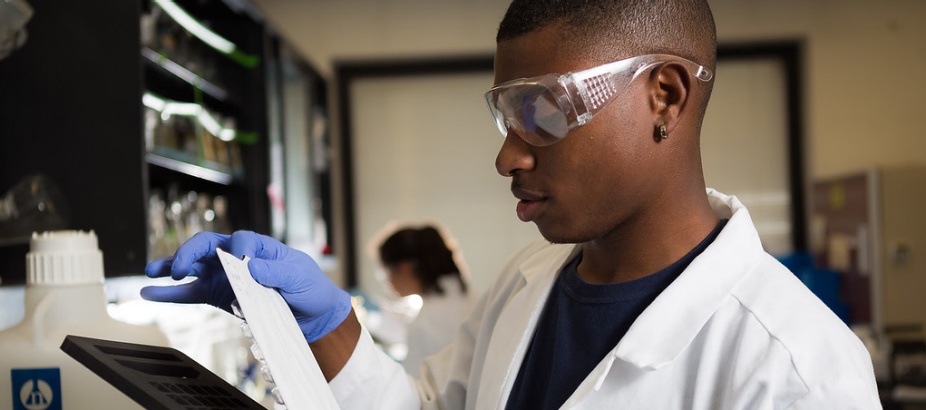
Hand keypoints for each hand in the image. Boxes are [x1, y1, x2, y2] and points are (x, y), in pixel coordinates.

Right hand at [141, 231, 351, 342]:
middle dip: (189, 253)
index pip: (240, 239)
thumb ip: (276, 271)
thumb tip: (250, 265)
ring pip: (193, 267)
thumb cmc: (310, 288)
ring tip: (150, 272)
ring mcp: (225, 277)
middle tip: (179, 268)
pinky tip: (149, 292)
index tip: (243, 263)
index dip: (237, 248)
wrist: (313, 314)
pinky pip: (190, 294)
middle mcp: (237, 258)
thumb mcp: (298, 277)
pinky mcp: (219, 296)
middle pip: (207, 246)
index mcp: (259, 247)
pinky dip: (170, 294)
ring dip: (171, 266)